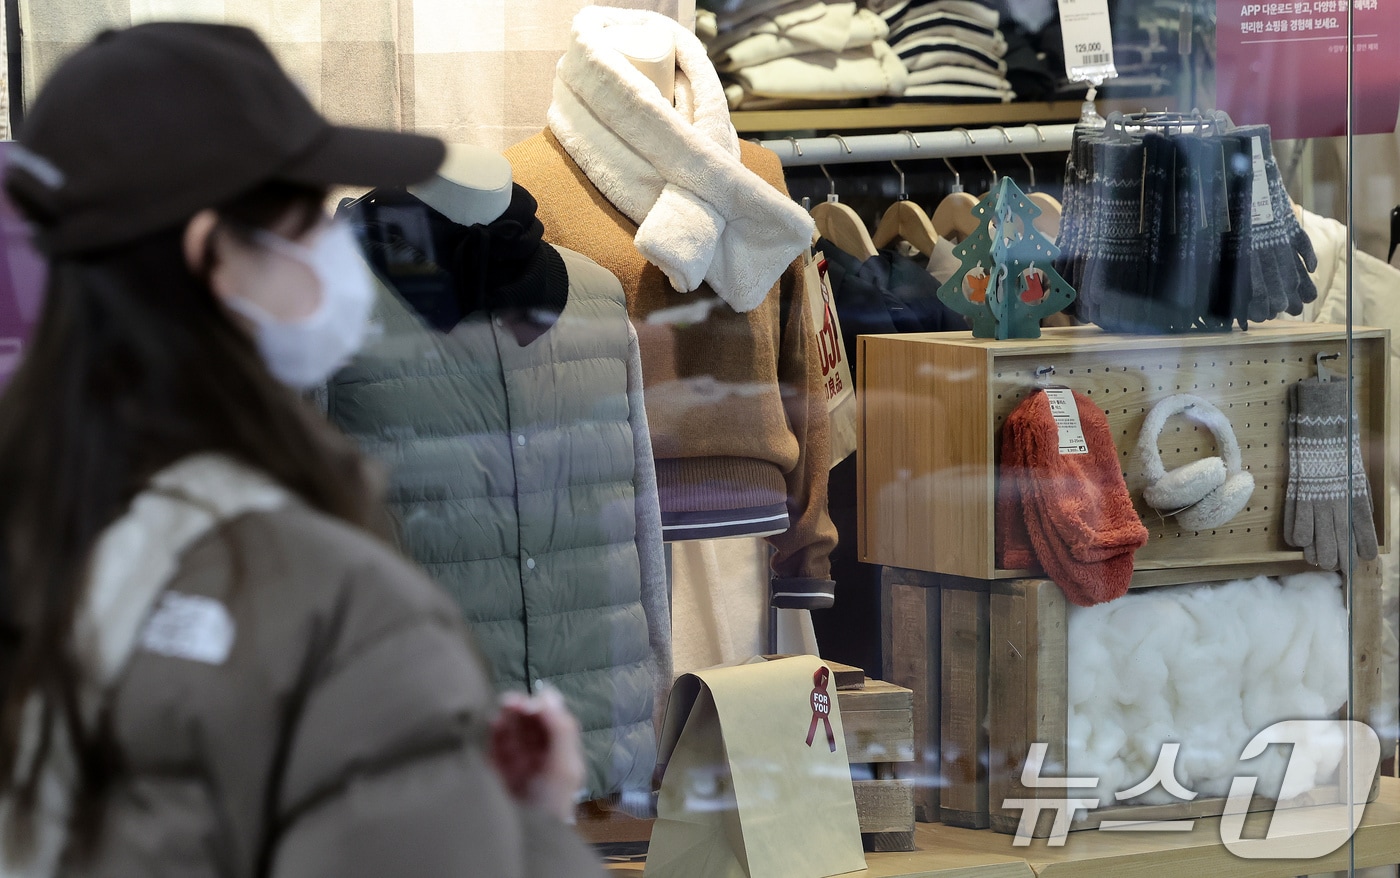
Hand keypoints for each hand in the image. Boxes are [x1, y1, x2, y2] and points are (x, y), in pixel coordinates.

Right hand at [490, 683, 584, 823]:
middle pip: (527, 719)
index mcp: (558, 747)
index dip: (540, 707)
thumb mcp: (565, 766)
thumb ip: (561, 730)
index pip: (549, 717)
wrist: (529, 833)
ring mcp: (515, 757)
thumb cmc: (552, 801)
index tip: (528, 705)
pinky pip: (493, 742)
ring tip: (499, 713)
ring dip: (505, 717)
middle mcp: (537, 750)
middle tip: (509, 702)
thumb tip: (549, 694)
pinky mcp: (496, 766)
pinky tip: (490, 724)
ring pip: (509, 727)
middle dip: (520, 707)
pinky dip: (492, 731)